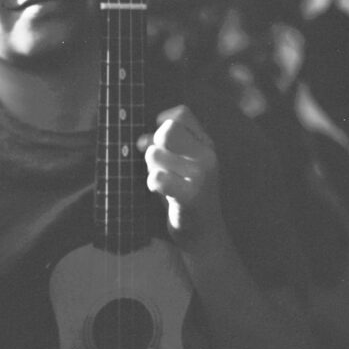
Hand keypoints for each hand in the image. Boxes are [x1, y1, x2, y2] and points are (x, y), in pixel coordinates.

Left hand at [143, 105, 227, 251]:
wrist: (203, 233)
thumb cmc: (185, 194)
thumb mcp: (182, 163)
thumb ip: (164, 145)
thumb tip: (141, 140)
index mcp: (206, 144)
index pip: (181, 114)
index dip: (163, 123)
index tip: (161, 142)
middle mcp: (207, 156)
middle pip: (166, 131)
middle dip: (154, 147)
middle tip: (160, 165)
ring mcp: (201, 176)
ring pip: (155, 155)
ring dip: (150, 169)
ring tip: (163, 182)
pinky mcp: (190, 197)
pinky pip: (157, 178)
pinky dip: (151, 184)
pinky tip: (160, 193)